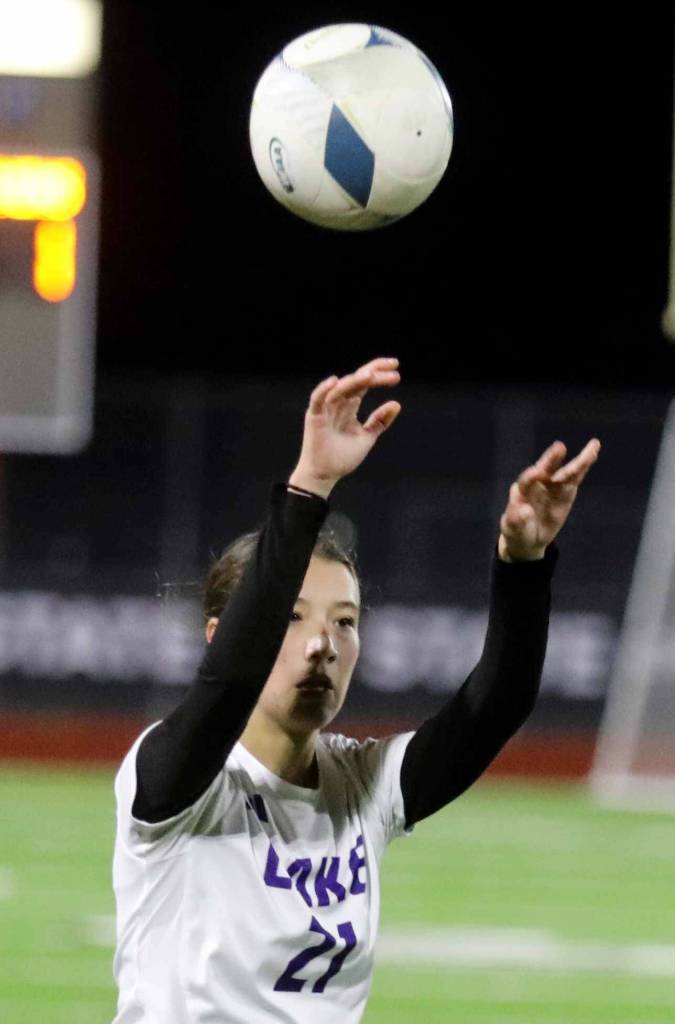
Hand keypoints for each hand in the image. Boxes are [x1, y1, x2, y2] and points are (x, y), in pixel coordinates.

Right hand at [289, 357, 400, 497]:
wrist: (325, 475)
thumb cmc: (342, 457)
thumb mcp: (367, 437)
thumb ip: (379, 421)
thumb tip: (396, 404)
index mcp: (350, 405)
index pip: (365, 383)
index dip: (379, 373)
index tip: (396, 368)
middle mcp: (338, 402)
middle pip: (356, 381)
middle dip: (374, 373)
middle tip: (393, 369)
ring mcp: (326, 408)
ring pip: (341, 388)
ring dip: (355, 380)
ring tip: (371, 375)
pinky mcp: (314, 417)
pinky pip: (317, 399)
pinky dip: (324, 389)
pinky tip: (335, 381)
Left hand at [498, 438, 600, 560]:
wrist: (528, 537)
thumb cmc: (517, 531)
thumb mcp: (513, 529)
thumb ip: (516, 520)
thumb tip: (525, 511)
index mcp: (522, 491)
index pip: (526, 481)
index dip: (531, 477)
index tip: (537, 472)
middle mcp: (538, 483)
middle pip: (545, 469)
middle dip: (552, 459)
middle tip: (559, 447)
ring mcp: (553, 486)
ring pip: (566, 472)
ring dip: (579, 461)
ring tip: (593, 446)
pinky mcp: (566, 492)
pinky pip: (575, 478)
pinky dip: (584, 467)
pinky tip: (593, 454)